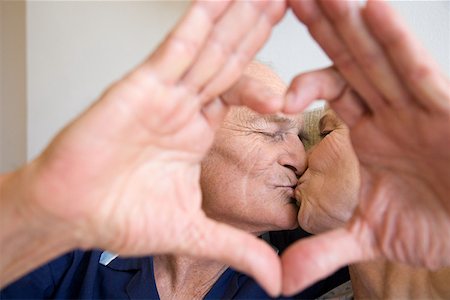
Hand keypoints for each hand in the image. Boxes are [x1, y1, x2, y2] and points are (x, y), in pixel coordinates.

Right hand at [1, 1, 285, 293]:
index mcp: (195, 131)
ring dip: (236, 19)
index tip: (296, 79)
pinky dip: (195, 24)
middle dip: (258, 30)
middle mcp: (182, 106)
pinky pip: (173, 49)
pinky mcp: (138, 87)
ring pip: (207, 47)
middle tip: (286, 2)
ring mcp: (162, 92)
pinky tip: (216, 3)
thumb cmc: (119, 215)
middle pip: (229, 60)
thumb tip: (275, 282)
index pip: (239, 95)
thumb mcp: (195, 234)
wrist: (72, 214)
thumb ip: (239, 250)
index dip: (269, 81)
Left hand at [282, 0, 449, 293]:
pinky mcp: (442, 108)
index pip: (321, 101)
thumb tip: (280, 281)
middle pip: (342, 64)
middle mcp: (381, 115)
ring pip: (373, 58)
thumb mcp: (365, 238)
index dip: (296, 89)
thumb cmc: (429, 225)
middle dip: (317, 33)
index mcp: (358, 138)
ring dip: (348, 24)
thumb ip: (321, 251)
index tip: (272, 99)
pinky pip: (414, 70)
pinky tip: (372, 10)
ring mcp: (411, 108)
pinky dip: (394, 41)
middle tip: (284, 0)